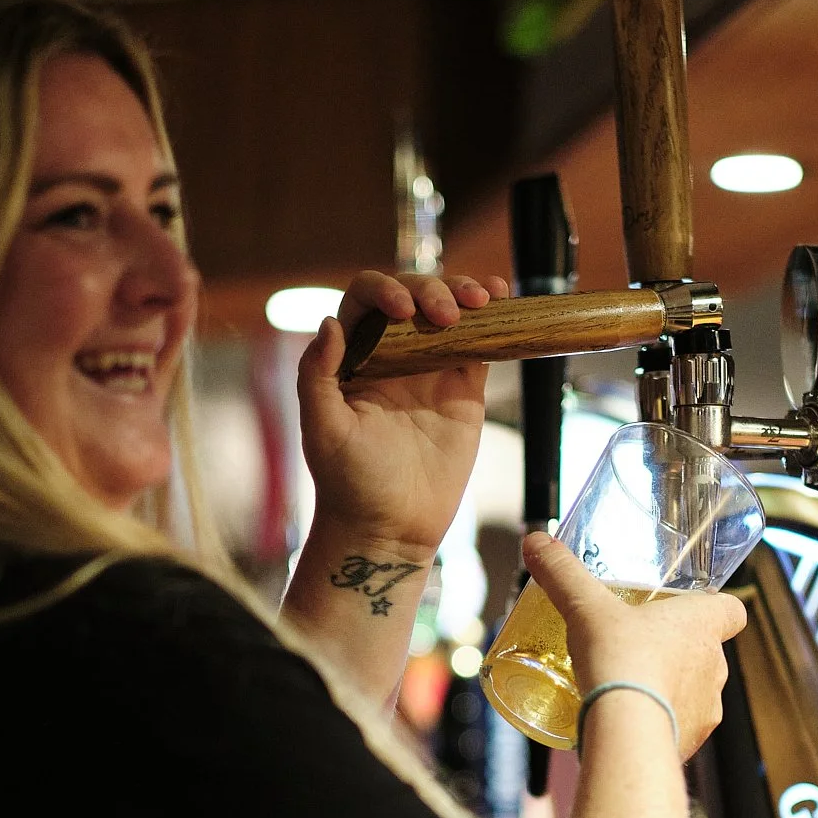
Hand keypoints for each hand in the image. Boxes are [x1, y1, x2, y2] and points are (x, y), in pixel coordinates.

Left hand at [296, 269, 508, 558]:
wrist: (391, 528)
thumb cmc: (349, 483)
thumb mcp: (322, 431)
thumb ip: (317, 376)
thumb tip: (330, 323)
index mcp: (352, 356)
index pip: (365, 300)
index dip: (385, 290)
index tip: (403, 311)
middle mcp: (390, 354)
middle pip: (413, 295)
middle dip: (432, 289)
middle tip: (446, 315)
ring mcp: (429, 368)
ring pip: (448, 310)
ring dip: (464, 292)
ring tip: (483, 298)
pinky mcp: (463, 388)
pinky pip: (478, 343)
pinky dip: (492, 319)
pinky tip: (500, 302)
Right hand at [521, 530, 746, 758]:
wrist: (626, 733)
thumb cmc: (620, 662)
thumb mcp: (586, 608)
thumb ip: (563, 574)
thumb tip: (536, 543)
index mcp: (702, 626)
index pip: (732, 611)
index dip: (716, 608)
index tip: (692, 609)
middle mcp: (714, 668)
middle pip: (706, 652)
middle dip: (676, 651)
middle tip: (638, 648)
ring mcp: (706, 709)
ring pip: (692, 693)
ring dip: (667, 690)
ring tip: (629, 689)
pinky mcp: (690, 743)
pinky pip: (676, 728)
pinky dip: (657, 725)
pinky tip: (627, 723)